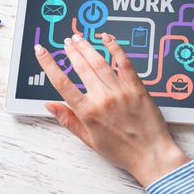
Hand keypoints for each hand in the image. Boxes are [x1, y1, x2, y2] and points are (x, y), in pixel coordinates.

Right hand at [35, 33, 189, 186]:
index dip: (48, 64)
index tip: (41, 52)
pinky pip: (125, 63)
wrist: (151, 155)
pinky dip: (115, 48)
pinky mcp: (137, 87)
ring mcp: (120, 91)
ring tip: (79, 38)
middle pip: (81, 68)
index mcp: (88, 112)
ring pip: (99, 62)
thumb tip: (50, 105)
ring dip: (87, 47)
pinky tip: (107, 38)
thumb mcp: (89, 140)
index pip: (62, 83)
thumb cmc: (123, 151)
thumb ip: (68, 120)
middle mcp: (102, 99)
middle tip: (66, 42)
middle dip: (71, 51)